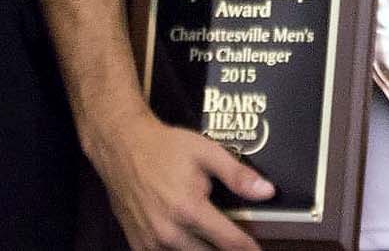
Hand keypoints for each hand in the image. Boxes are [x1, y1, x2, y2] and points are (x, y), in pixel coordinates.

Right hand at [92, 111, 273, 250]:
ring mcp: (151, 242)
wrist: (121, 147)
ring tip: (215, 242)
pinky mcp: (138, 245)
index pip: (229, 242)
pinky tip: (191, 242)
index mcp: (189, 209)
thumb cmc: (164, 147)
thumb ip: (237, 175)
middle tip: (237, 244)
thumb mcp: (205, 152)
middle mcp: (169, 232)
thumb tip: (267, 192)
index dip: (248, 249)